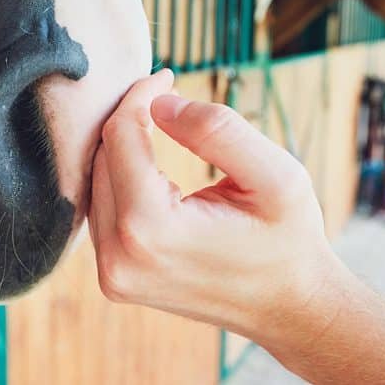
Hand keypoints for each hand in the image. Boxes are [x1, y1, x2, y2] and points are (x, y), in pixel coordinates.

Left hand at [88, 69, 337, 338]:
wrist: (289, 307)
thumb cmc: (289, 239)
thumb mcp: (276, 176)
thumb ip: (217, 131)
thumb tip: (159, 103)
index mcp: (152, 230)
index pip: (120, 136)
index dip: (138, 97)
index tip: (165, 77)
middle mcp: (118, 258)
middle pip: (100, 159)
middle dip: (128, 118)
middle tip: (162, 94)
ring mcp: (111, 275)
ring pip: (95, 183)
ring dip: (120, 147)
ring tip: (154, 121)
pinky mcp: (113, 279)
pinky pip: (101, 211)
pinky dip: (118, 179)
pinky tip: (144, 160)